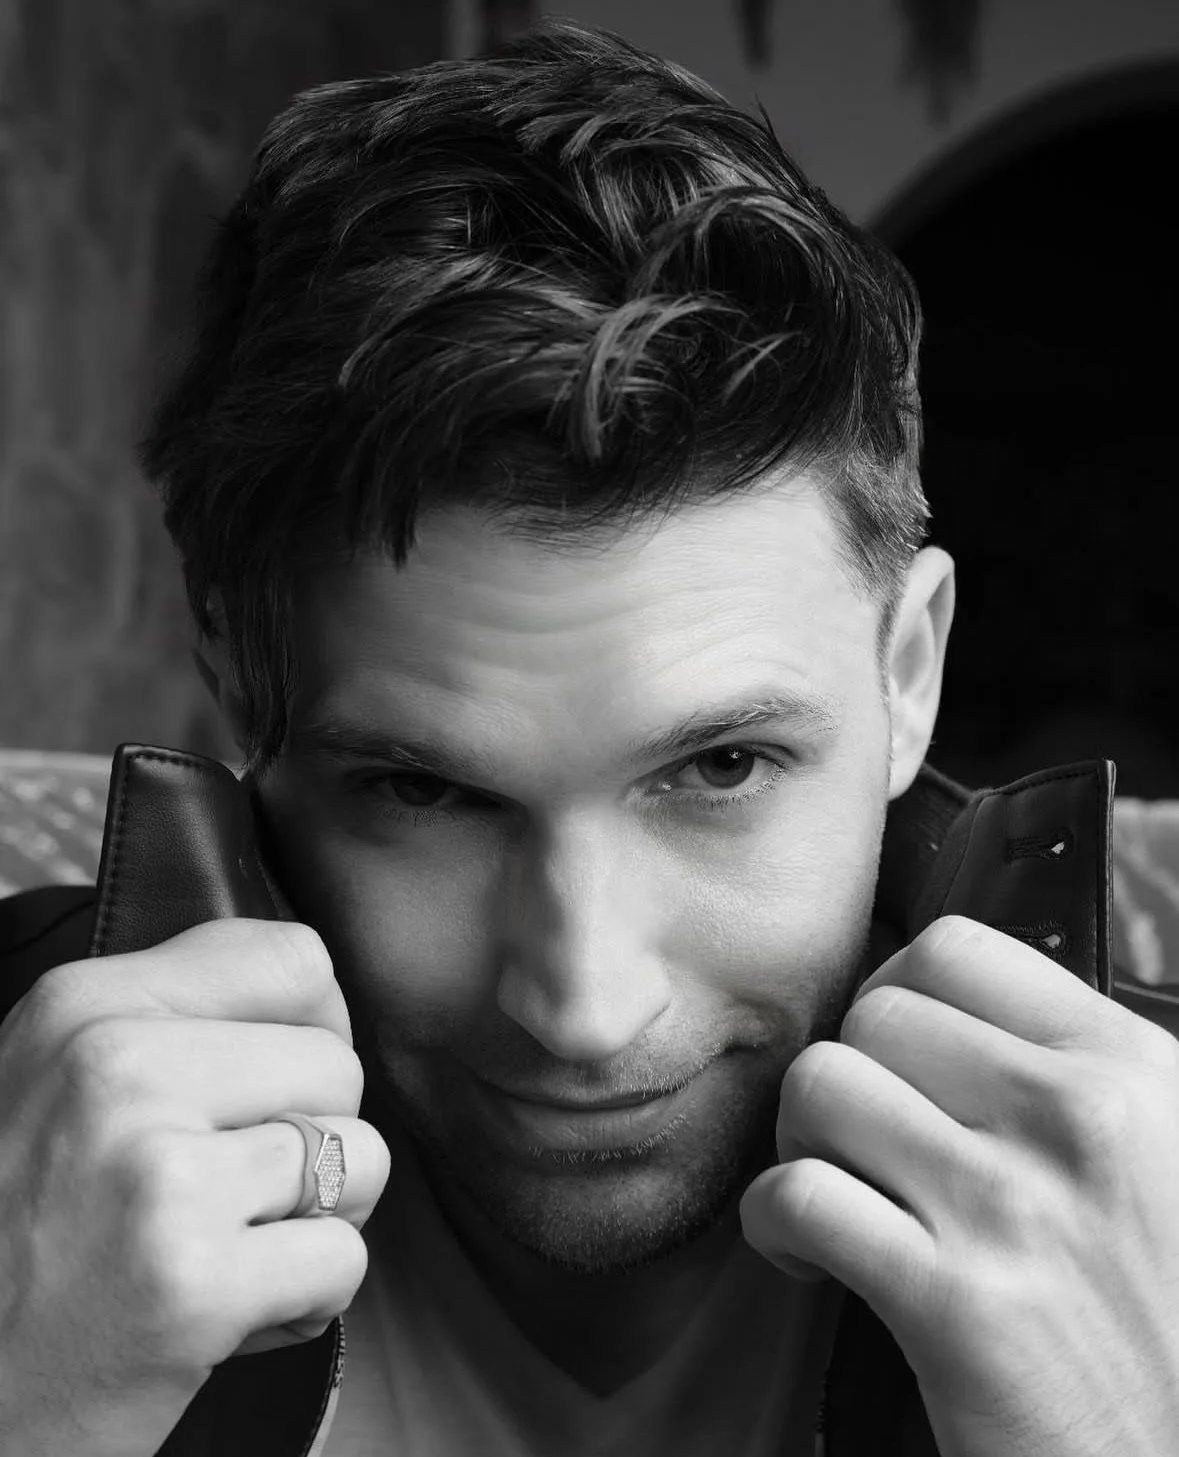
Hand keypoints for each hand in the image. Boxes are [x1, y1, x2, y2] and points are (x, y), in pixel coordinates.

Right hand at [0, 918, 390, 1456]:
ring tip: (229, 1250)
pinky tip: (226, 1314)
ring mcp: (155, 1174)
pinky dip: (306, 1300)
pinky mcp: (190, 1283)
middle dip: (315, 1139)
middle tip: (232, 1198)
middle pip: (338, 1066)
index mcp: (85, 1006)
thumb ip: (174, 1020)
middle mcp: (115, 1068)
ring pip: (360, 1158)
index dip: (313, 1030)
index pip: (294, 961)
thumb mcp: (56, 1079)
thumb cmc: (18, 1237)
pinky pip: (342, 1260)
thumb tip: (324, 1001)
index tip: (271, 1089)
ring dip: (318, 1221)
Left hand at [739, 915, 1178, 1456]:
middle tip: (857, 1141)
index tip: (887, 1055)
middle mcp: (1076, 1120)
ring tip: (835, 1190)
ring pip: (821, 1086)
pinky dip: (774, 1222)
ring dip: (799, 1141)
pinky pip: (799, 1197)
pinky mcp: (955, 1305)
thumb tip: (947, 1011)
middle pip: (873, 1015)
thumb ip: (1068, 1070)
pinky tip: (810, 1256)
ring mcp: (1013, 1208)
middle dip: (844, 1074)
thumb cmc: (1159, 1310)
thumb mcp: (1160, 1150)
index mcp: (1127, 1068)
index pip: (953, 950)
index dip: (891, 995)